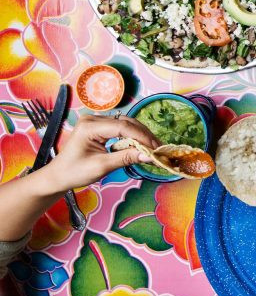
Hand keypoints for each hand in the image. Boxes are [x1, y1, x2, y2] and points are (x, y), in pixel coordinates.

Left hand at [39, 115, 159, 191]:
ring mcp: (95, 121)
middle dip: (144, 135)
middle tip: (158, 148)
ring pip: (126, 124)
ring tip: (152, 147)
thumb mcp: (102, 166)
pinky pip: (120, 128)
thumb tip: (149, 155)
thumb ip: (126, 158)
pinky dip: (132, 136)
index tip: (155, 148)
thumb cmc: (75, 172)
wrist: (57, 176)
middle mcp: (93, 119)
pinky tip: (140, 144)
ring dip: (140, 134)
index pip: (123, 127)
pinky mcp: (99, 127)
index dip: (141, 136)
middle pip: (126, 122)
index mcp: (90, 126)